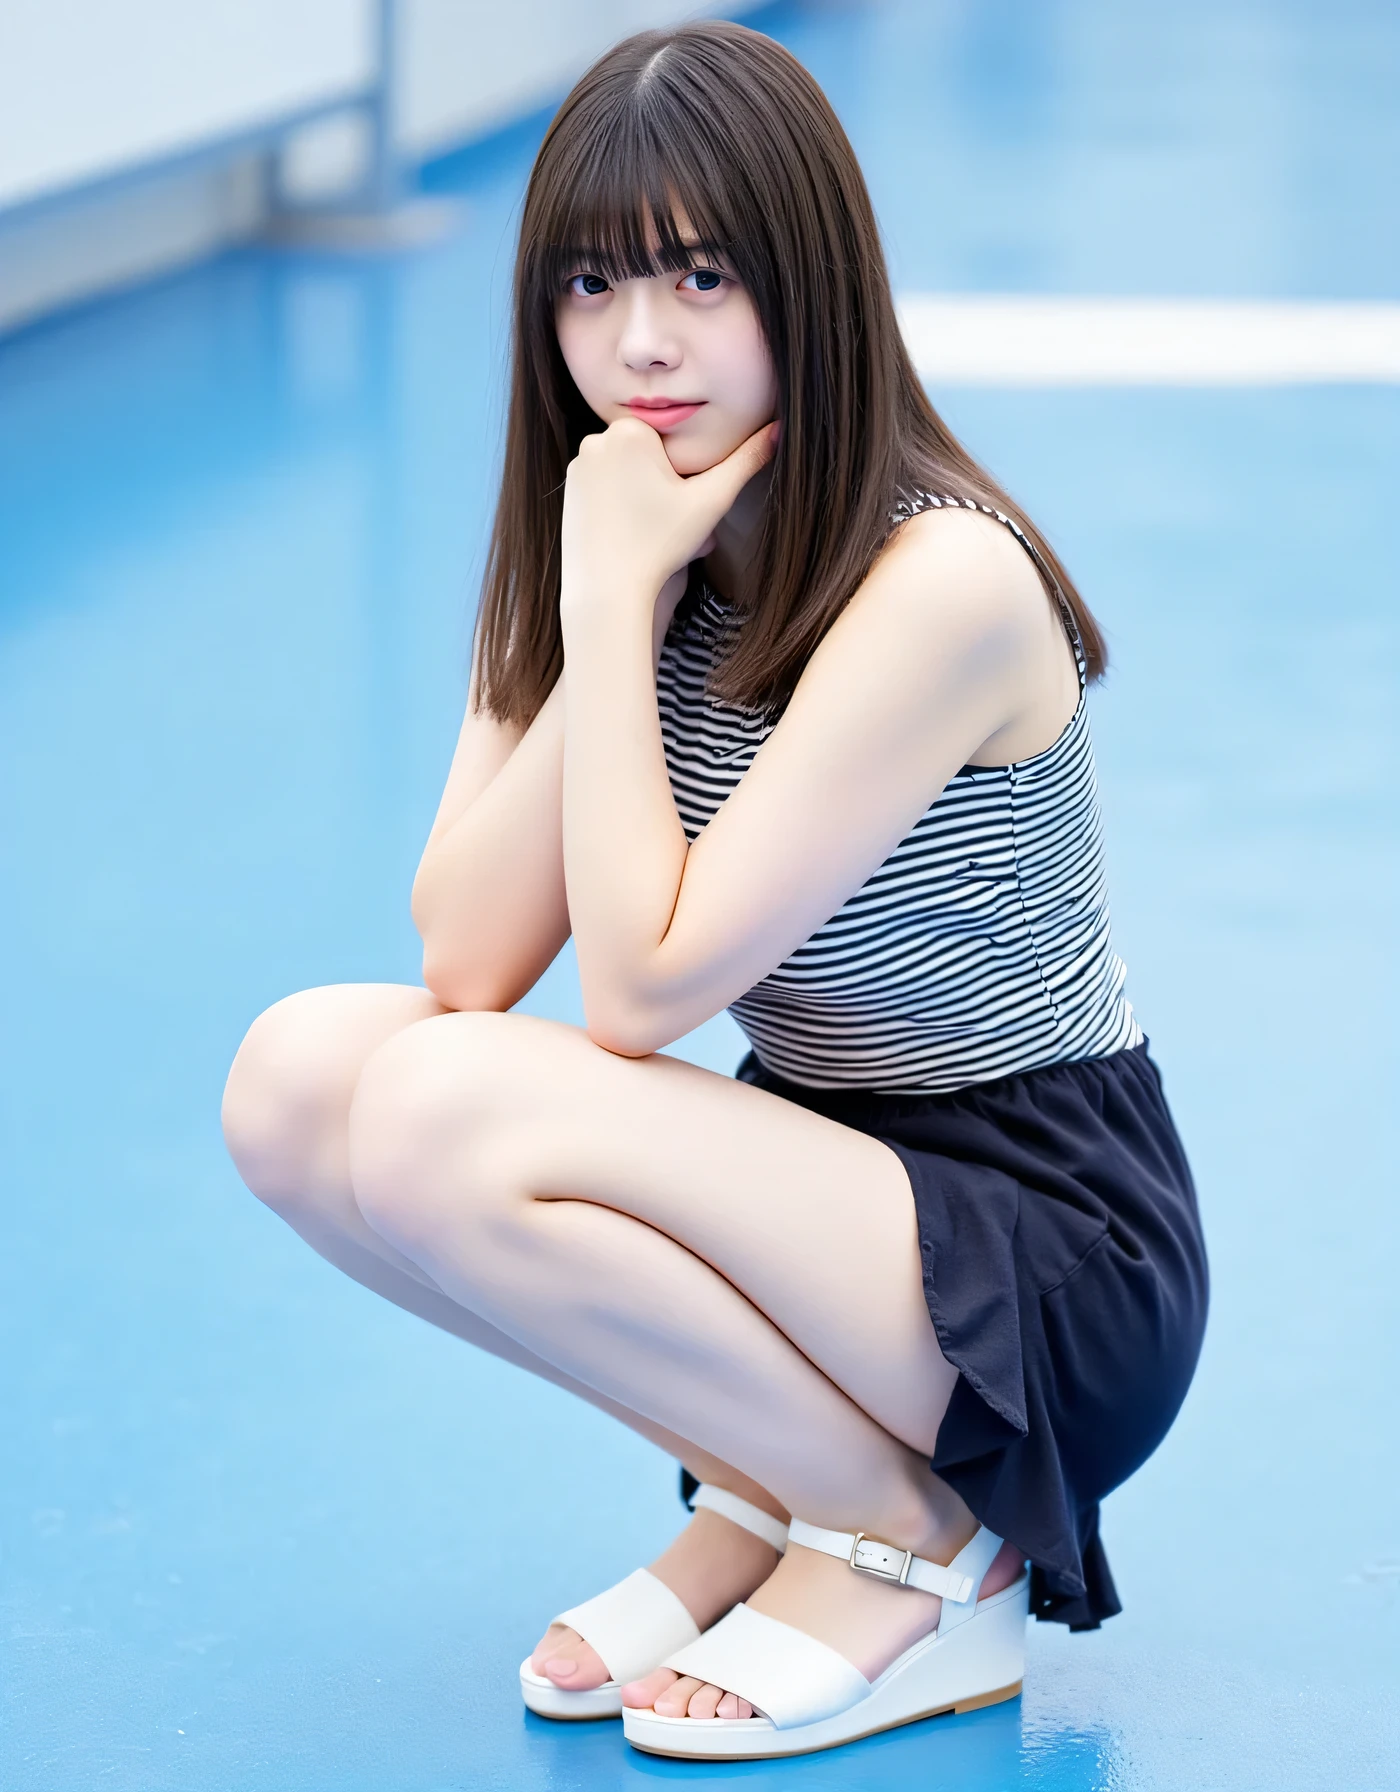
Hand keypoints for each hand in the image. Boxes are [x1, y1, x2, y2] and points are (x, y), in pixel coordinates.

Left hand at [559, 415, 779, 614]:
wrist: (607, 588)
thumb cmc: (659, 544)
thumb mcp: (710, 502)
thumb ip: (746, 462)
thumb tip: (780, 429)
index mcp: (631, 430)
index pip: (672, 443)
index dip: (683, 475)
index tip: (678, 506)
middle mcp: (597, 438)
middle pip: (649, 456)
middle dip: (662, 484)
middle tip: (663, 522)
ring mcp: (578, 464)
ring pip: (628, 473)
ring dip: (641, 494)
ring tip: (643, 529)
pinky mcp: (568, 489)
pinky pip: (605, 488)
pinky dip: (618, 506)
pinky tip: (624, 532)